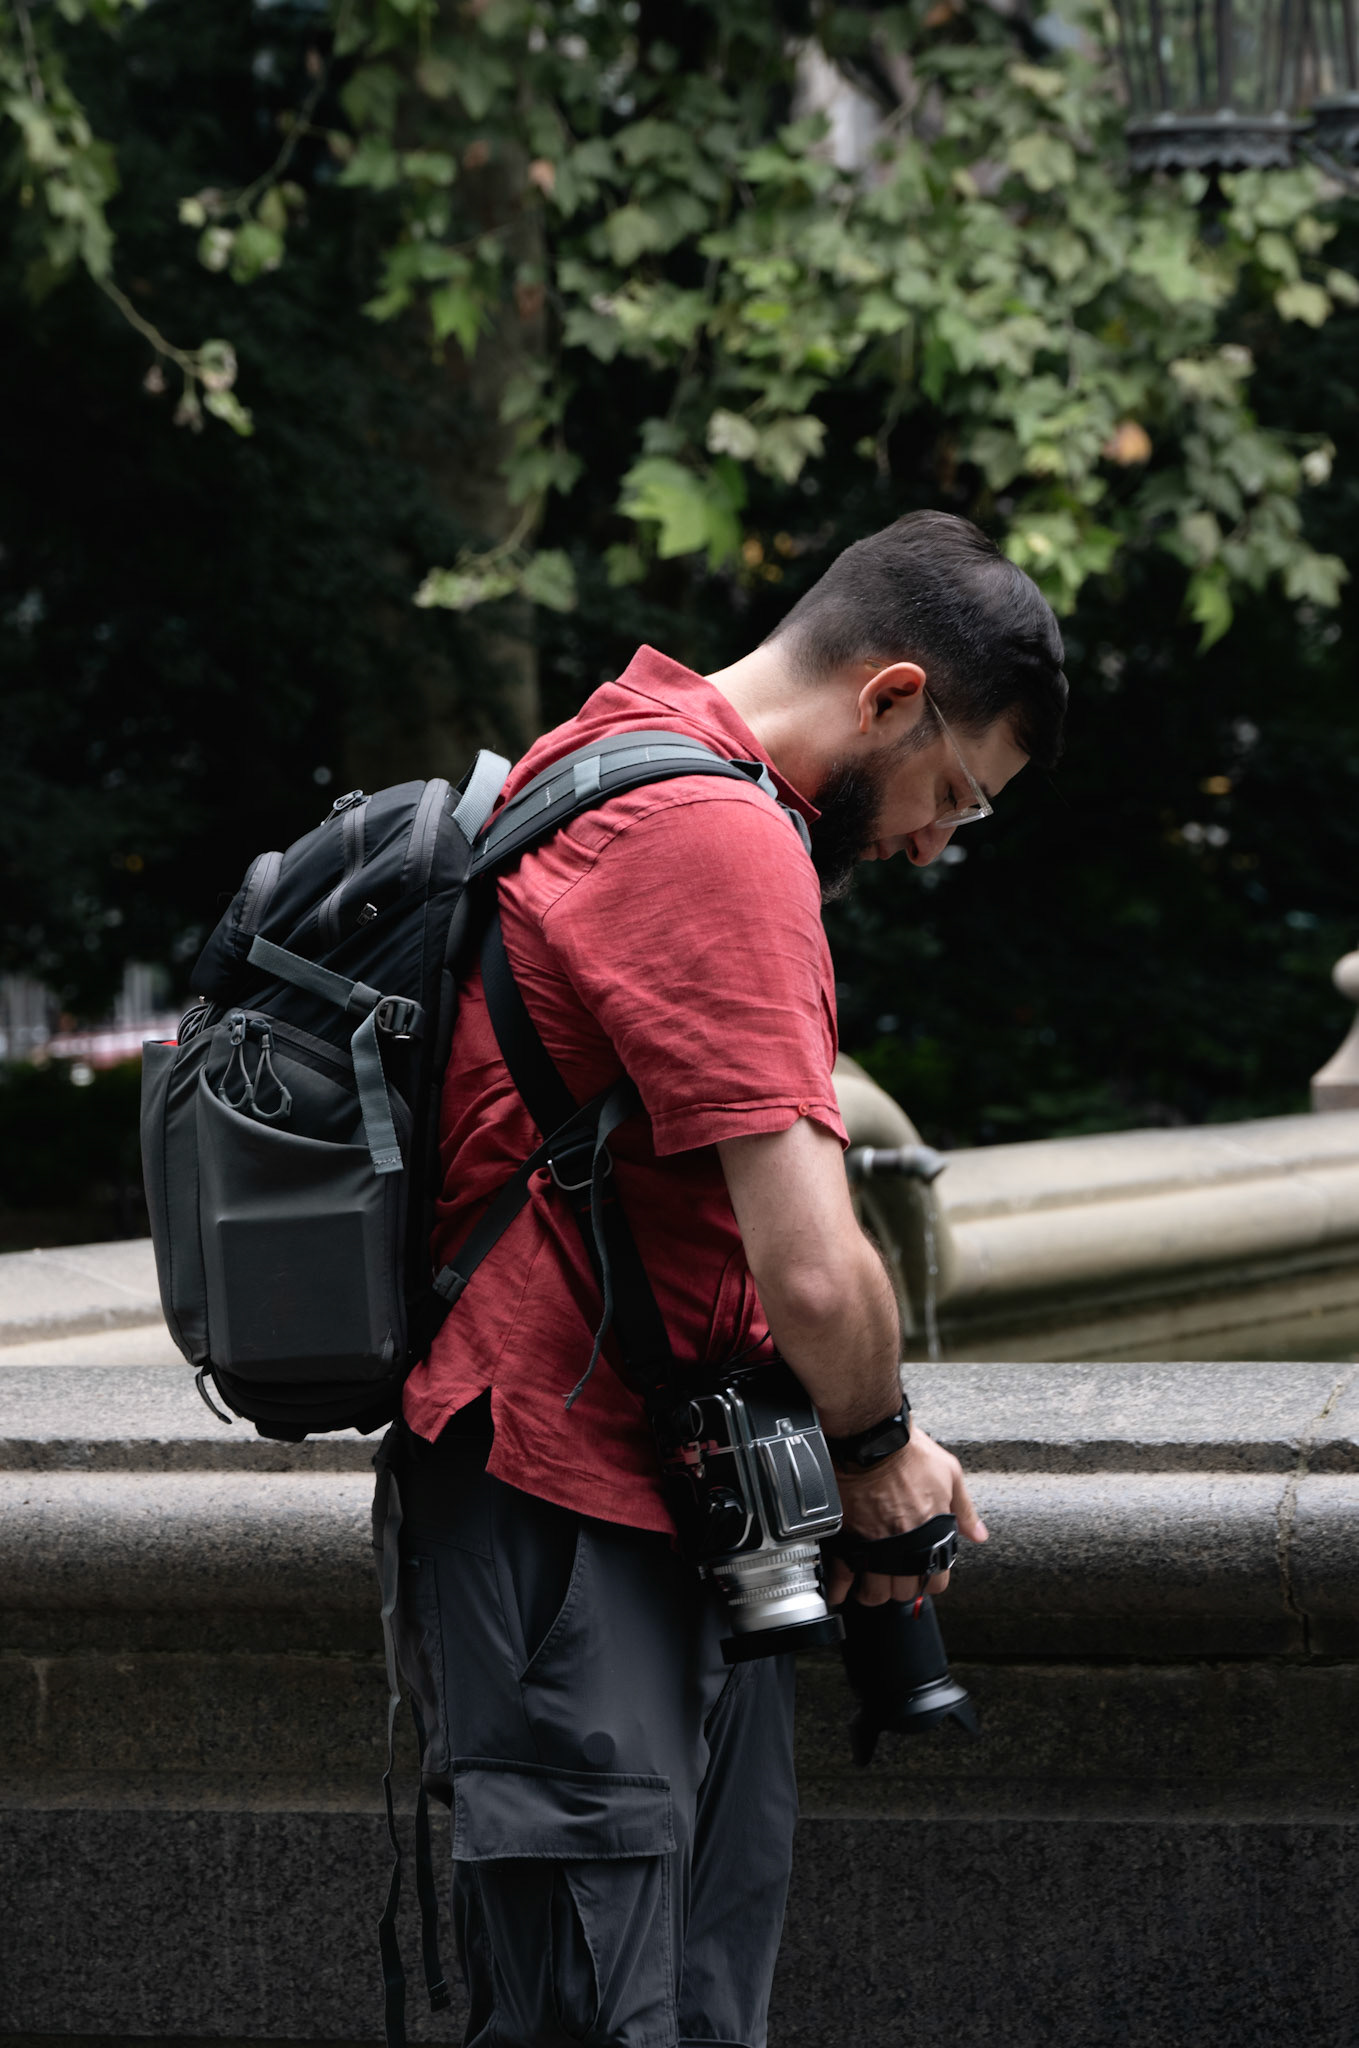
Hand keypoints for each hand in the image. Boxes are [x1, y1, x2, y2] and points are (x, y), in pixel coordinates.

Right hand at [824, 1425, 987, 1608]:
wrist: (872, 1437)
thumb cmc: (909, 1451)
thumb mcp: (949, 1474)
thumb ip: (963, 1510)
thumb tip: (978, 1535)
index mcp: (930, 1534)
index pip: (936, 1582)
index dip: (929, 1580)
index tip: (921, 1573)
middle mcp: (903, 1545)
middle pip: (903, 1592)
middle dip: (900, 1587)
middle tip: (894, 1576)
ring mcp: (873, 1543)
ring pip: (874, 1592)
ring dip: (873, 1591)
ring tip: (870, 1583)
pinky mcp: (847, 1535)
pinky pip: (842, 1574)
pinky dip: (841, 1587)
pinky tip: (842, 1590)